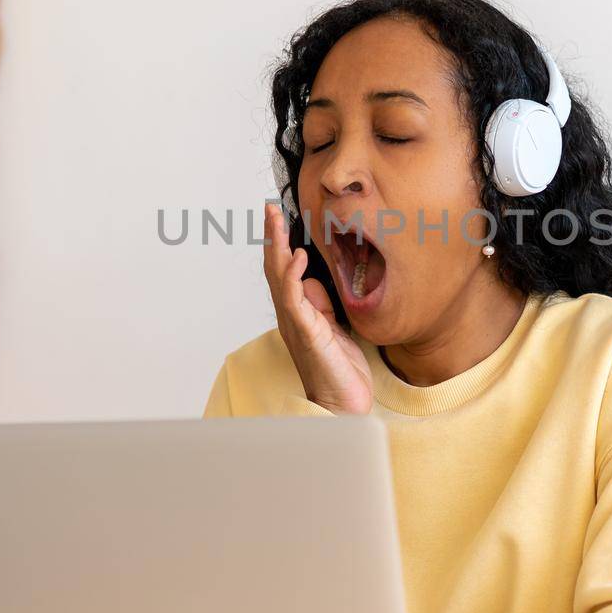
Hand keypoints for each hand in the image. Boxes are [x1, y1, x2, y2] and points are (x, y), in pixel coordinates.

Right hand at [262, 201, 372, 414]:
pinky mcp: (306, 333)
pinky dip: (293, 276)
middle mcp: (291, 315)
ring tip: (275, 220)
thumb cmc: (340, 369)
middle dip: (271, 236)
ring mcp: (296, 323)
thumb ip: (322, 305)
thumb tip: (313, 280)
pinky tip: (296, 256)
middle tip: (269, 208)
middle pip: (274, 268)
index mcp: (298, 312)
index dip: (279, 243)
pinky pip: (294, 300)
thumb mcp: (335, 328)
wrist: (343, 404)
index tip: (277, 216)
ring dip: (276, 247)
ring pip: (279, 278)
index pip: (283, 270)